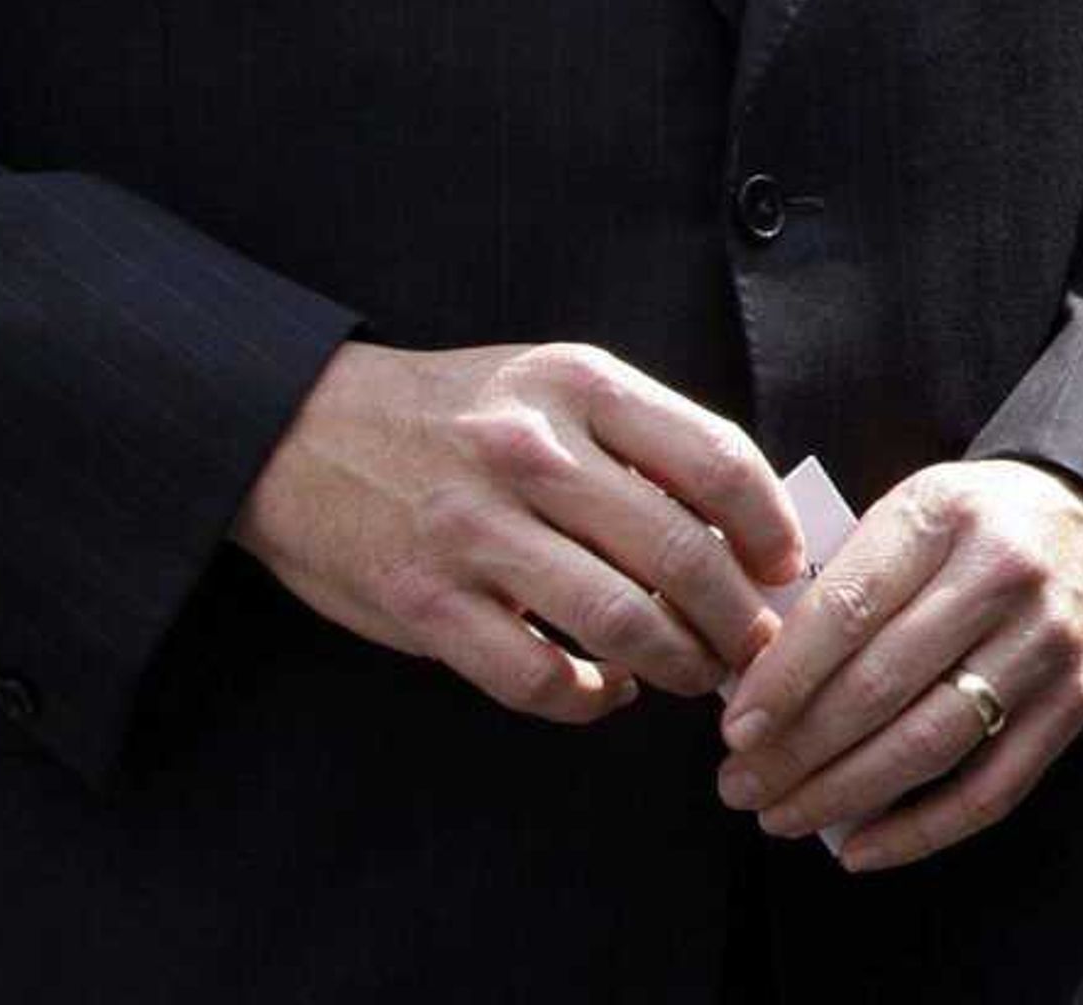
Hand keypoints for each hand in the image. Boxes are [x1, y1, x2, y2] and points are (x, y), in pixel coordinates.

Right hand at [232, 339, 799, 721]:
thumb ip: (643, 438)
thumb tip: (745, 523)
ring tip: (693, 672)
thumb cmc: (456, 413)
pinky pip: (536, 676)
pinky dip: (588, 697)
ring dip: (676, 663)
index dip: (769, 527)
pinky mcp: (425, 604)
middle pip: (679, 553)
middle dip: (735, 615)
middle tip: (754, 645)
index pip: (717, 461)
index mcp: (580, 386)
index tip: (784, 568)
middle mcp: (531, 453)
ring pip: (618, 622)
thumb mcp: (554, 384)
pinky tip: (605, 690)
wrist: (297, 431)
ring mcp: (474, 532)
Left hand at [716, 459, 1082, 873]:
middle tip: (739, 786)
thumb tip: (758, 680)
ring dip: (844, 794)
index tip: (736, 730)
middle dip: (797, 750)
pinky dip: (920, 830)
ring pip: (930, 742)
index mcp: (944, 514)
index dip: (785, 678)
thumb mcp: (913, 513)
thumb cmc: (978, 524)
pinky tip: (861, 848)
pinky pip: (992, 787)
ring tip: (783, 815)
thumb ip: (844, 581)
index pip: (850, 607)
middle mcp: (1002, 574)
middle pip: (881, 685)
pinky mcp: (1077, 699)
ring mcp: (1045, 641)